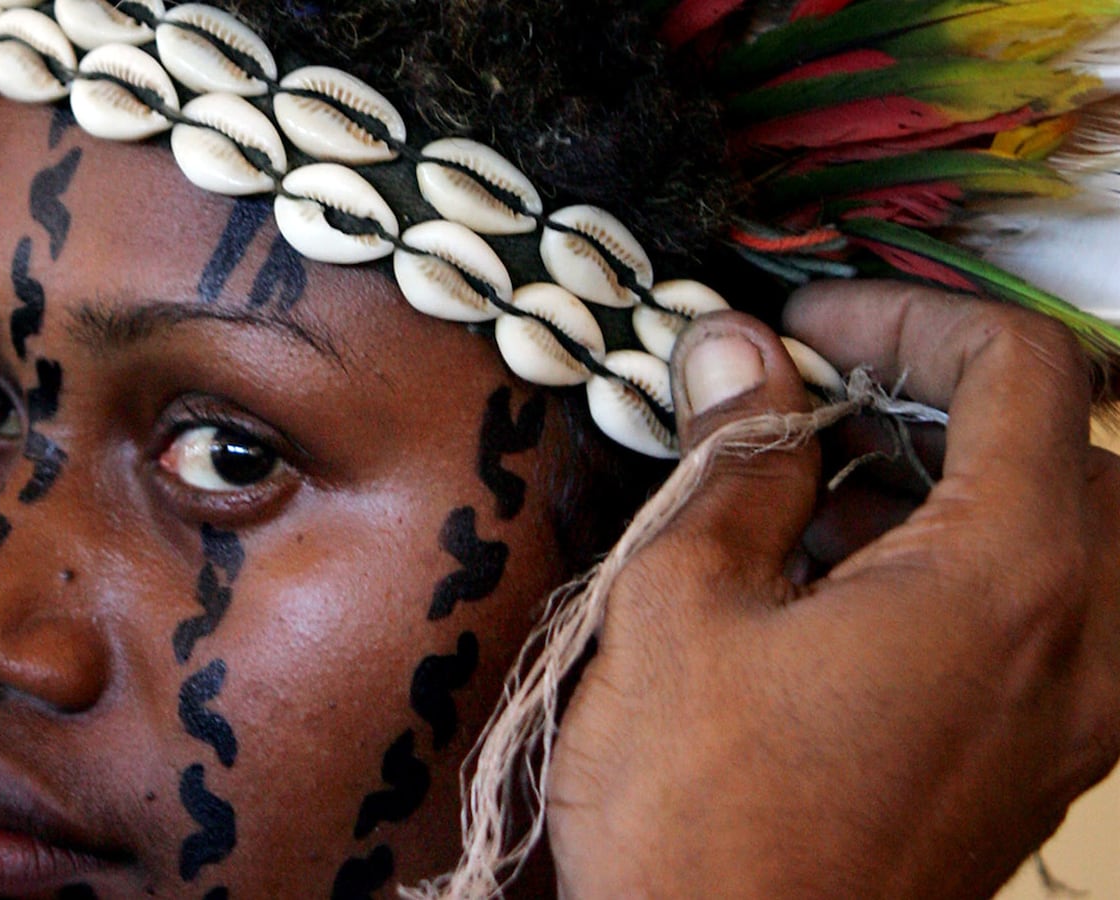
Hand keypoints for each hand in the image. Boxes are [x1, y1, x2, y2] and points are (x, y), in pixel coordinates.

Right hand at [546, 283, 1119, 896]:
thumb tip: (734, 350)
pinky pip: (1042, 623)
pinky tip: (829, 597)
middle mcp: (1083, 645)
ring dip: (948, 487)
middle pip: (1064, 449)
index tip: (807, 330)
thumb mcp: (683, 603)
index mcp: (1011, 580)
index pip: (1021, 371)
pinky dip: (959, 571)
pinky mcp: (1037, 768)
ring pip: (1060, 539)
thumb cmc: (699, 812)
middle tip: (814, 402)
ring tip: (806, 503)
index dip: (906, 317)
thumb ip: (734, 457)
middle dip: (936, 399)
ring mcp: (1073, 719)